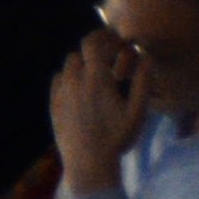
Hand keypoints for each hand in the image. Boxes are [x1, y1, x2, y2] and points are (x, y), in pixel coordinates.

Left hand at [48, 28, 142, 190]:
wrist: (88, 163)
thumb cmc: (117, 138)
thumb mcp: (137, 112)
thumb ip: (142, 82)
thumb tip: (146, 57)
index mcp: (96, 79)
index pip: (92, 43)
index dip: (102, 36)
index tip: (113, 39)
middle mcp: (74, 81)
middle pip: (79, 52)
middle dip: (94, 51)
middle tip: (109, 58)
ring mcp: (60, 92)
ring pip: (68, 66)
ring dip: (82, 65)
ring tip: (97, 75)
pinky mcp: (52, 104)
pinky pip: (58, 81)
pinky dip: (69, 78)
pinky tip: (81, 89)